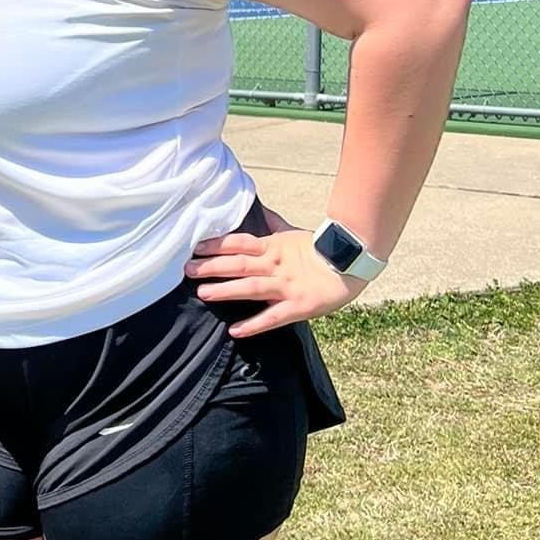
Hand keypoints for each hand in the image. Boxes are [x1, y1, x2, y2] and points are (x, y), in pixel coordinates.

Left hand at [185, 208, 363, 336]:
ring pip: (251, 287)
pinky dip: (254, 324)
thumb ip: (272, 225)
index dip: (217, 244)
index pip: (240, 243)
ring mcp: (287, 286)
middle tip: (187, 270)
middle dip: (212, 266)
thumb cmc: (320, 249)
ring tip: (202, 293)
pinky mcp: (298, 307)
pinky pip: (273, 317)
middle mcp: (276, 265)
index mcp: (274, 246)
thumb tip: (258, 209)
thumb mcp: (293, 233)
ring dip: (226, 290)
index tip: (195, 246)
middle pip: (239, 264)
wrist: (352, 265)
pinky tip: (235, 331)